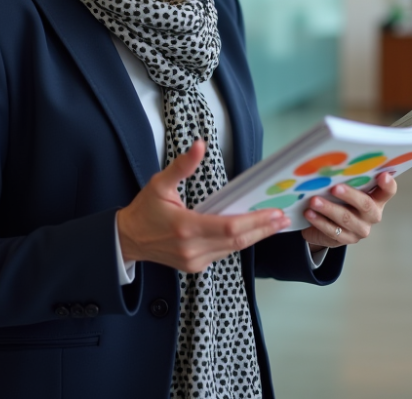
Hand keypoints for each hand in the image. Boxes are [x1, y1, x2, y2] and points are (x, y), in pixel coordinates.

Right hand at [117, 141, 289, 272]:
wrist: (128, 239)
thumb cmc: (144, 210)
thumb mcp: (160, 183)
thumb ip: (182, 166)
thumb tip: (199, 145)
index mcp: (185, 227)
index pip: (229, 227)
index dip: (255, 221)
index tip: (273, 212)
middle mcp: (192, 248)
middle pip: (237, 241)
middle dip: (263, 229)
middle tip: (283, 218)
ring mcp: (194, 260)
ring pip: (233, 249)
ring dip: (255, 236)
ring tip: (274, 224)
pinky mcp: (195, 266)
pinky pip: (223, 253)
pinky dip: (239, 242)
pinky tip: (252, 232)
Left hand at [300, 173, 396, 248]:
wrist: (328, 227)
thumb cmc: (339, 200)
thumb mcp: (345, 190)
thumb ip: (345, 180)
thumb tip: (330, 166)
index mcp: (377, 199)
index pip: (388, 191)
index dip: (388, 185)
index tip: (383, 175)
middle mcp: (372, 215)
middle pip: (365, 205)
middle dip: (350, 195)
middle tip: (335, 188)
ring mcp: (360, 229)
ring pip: (346, 218)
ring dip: (328, 209)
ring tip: (314, 201)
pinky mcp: (346, 239)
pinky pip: (332, 231)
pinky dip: (319, 221)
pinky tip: (309, 213)